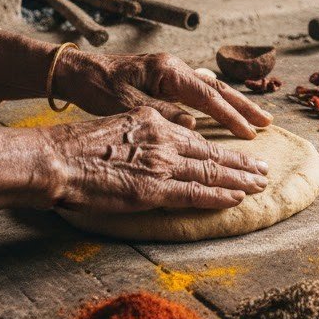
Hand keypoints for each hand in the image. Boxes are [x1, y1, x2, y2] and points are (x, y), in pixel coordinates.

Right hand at [38, 106, 268, 212]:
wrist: (54, 158)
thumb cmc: (75, 146)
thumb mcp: (116, 125)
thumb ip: (142, 133)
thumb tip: (156, 147)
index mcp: (153, 121)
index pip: (196, 137)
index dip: (221, 147)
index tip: (240, 153)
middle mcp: (163, 138)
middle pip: (211, 152)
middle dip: (242, 162)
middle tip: (264, 168)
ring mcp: (160, 164)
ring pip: (210, 171)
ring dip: (239, 179)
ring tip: (259, 184)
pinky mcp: (153, 189)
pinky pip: (195, 193)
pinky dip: (219, 196)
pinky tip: (236, 198)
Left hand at [54, 50, 272, 138]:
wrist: (76, 70)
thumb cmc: (97, 87)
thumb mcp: (126, 104)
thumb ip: (161, 113)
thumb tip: (193, 126)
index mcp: (167, 71)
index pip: (207, 95)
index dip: (230, 115)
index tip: (248, 133)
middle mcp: (175, 67)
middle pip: (217, 88)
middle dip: (244, 107)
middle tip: (268, 123)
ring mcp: (172, 71)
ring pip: (211, 88)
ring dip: (234, 103)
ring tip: (256, 118)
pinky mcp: (166, 78)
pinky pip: (199, 90)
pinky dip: (217, 101)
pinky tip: (227, 109)